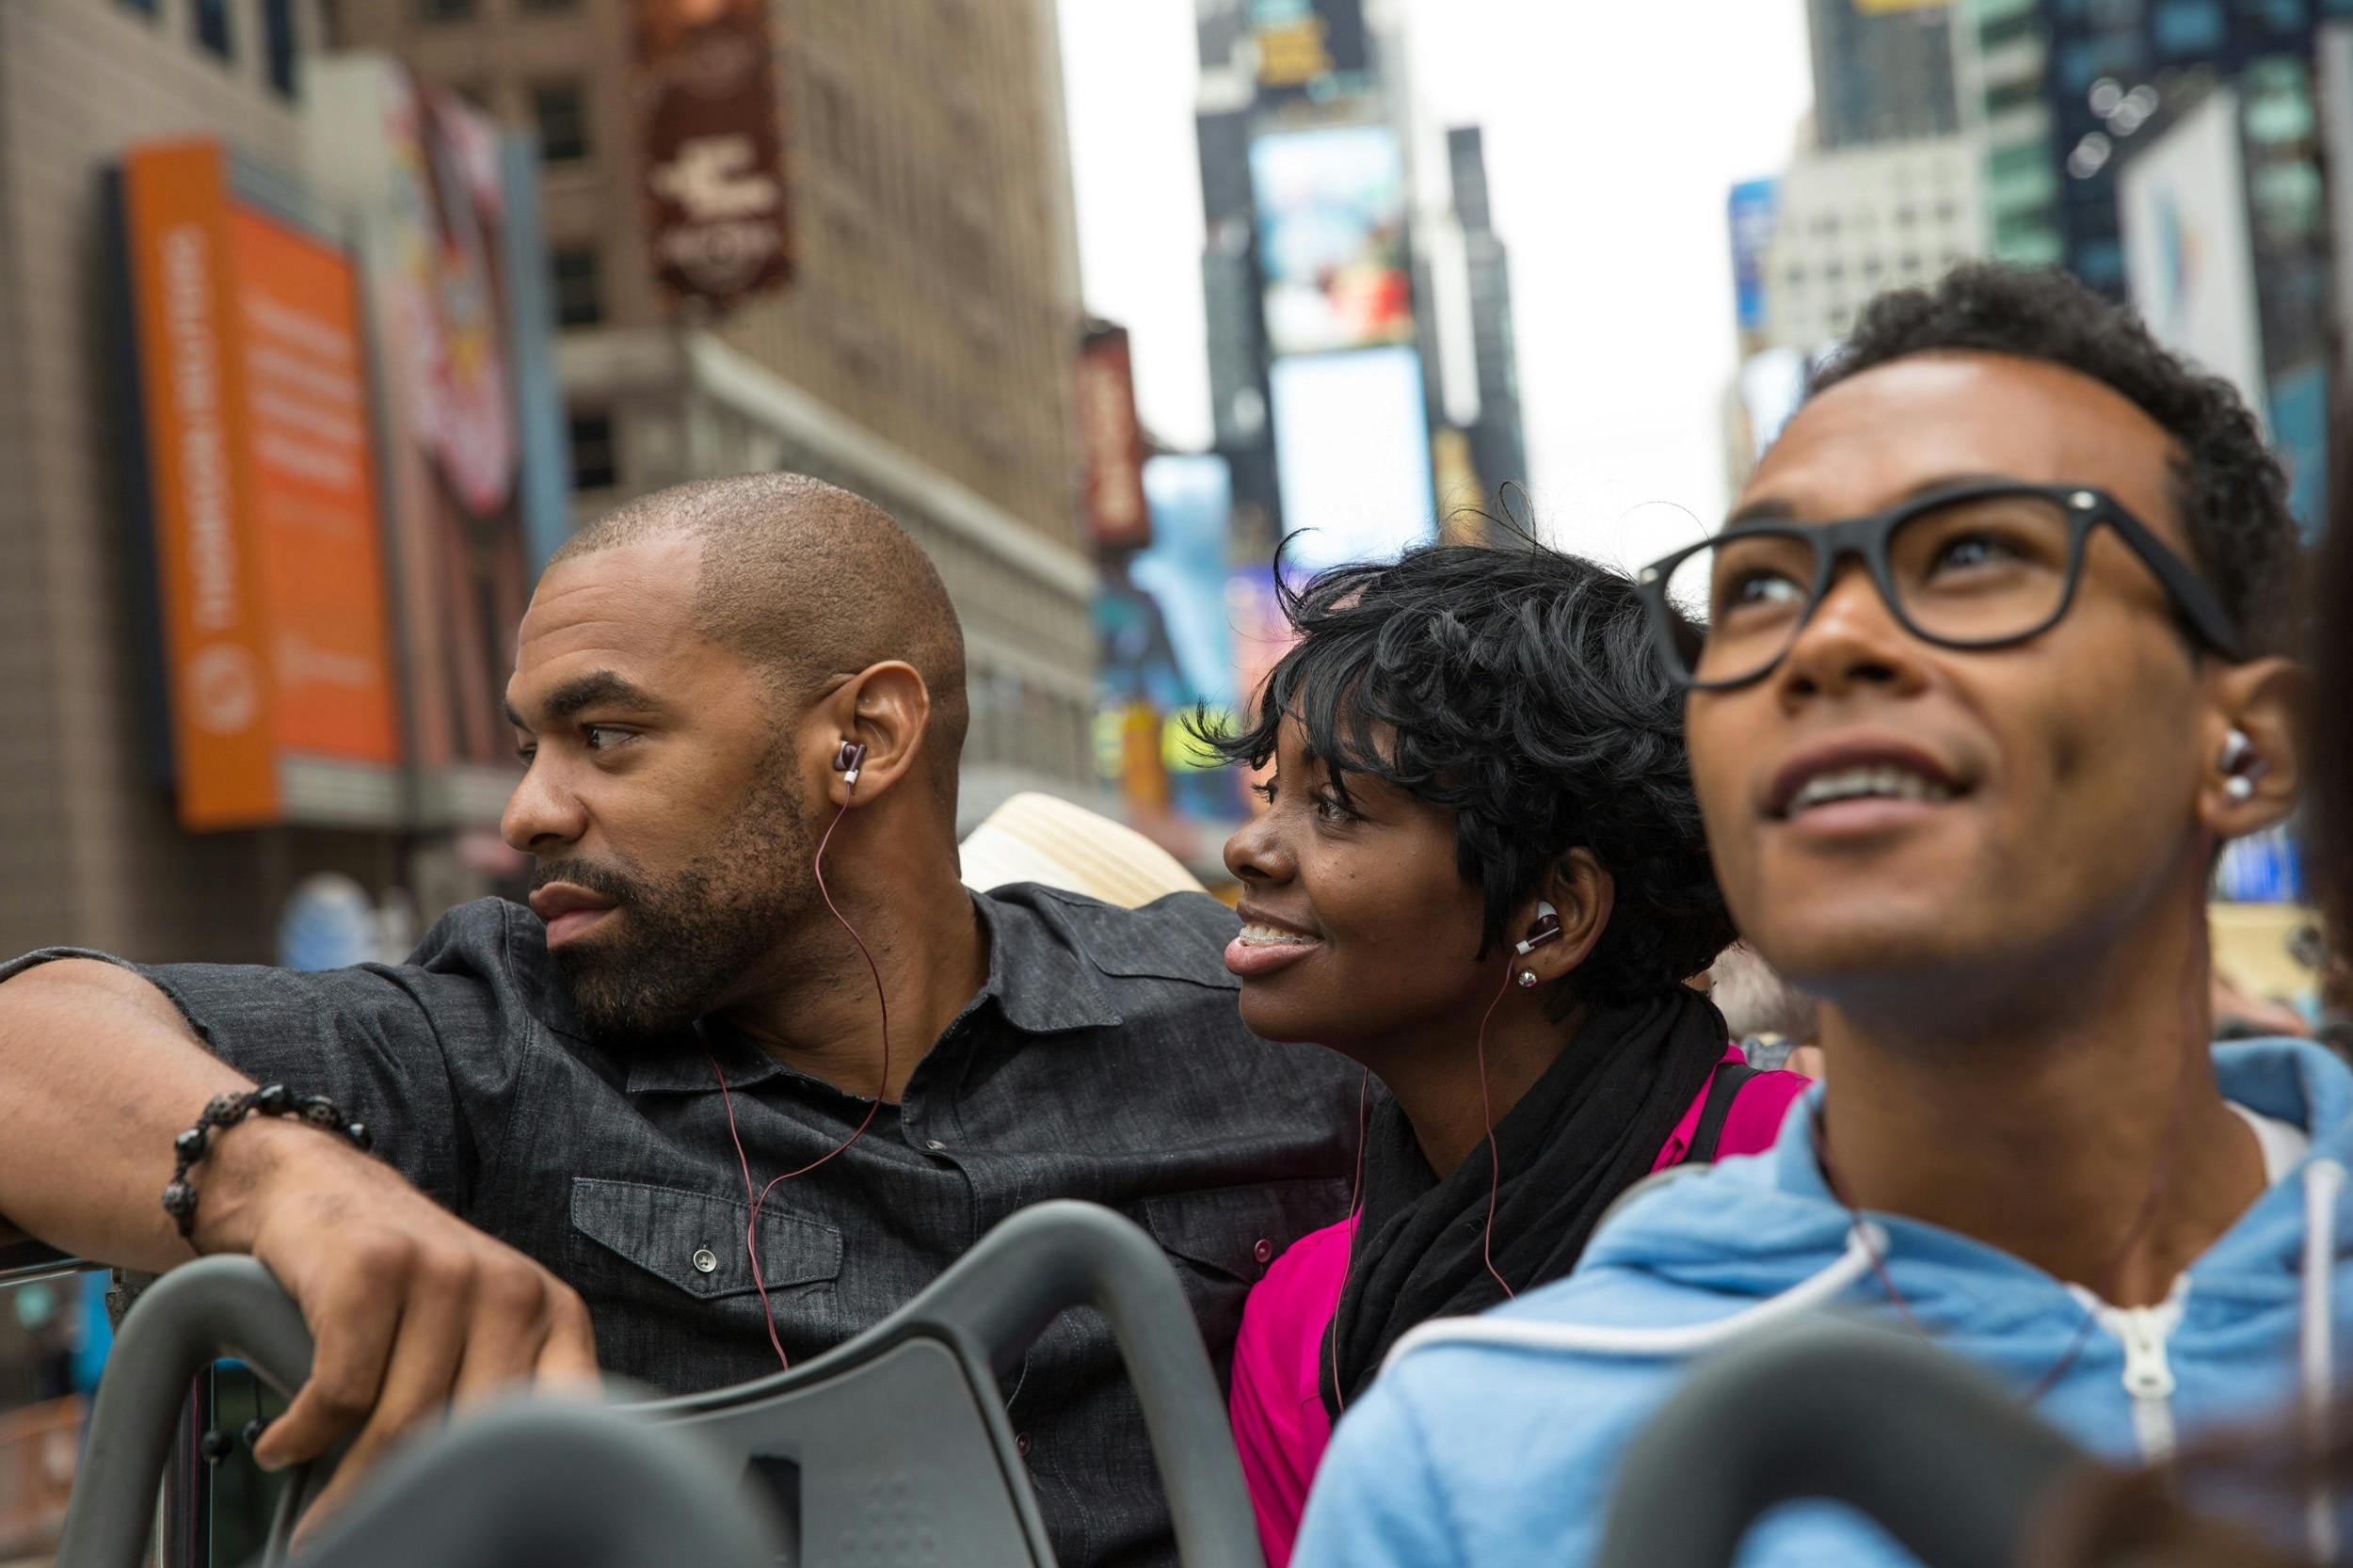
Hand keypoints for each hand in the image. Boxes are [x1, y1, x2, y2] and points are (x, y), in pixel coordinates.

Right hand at [196, 1120, 598, 1535]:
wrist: (319, 1189)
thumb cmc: (400, 1284)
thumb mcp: (477, 1330)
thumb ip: (498, 1395)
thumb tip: (490, 1500)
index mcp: (552, 1315)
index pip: (568, 1416)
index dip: (527, 1481)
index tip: (473, 1524)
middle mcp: (511, 1291)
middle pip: (476, 1433)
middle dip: (419, 1499)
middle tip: (377, 1535)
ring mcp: (444, 1274)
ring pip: (404, 1423)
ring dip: (347, 1489)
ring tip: (318, 1519)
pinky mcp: (374, 1271)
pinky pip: (341, 1394)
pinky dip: (303, 1436)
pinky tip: (284, 1444)